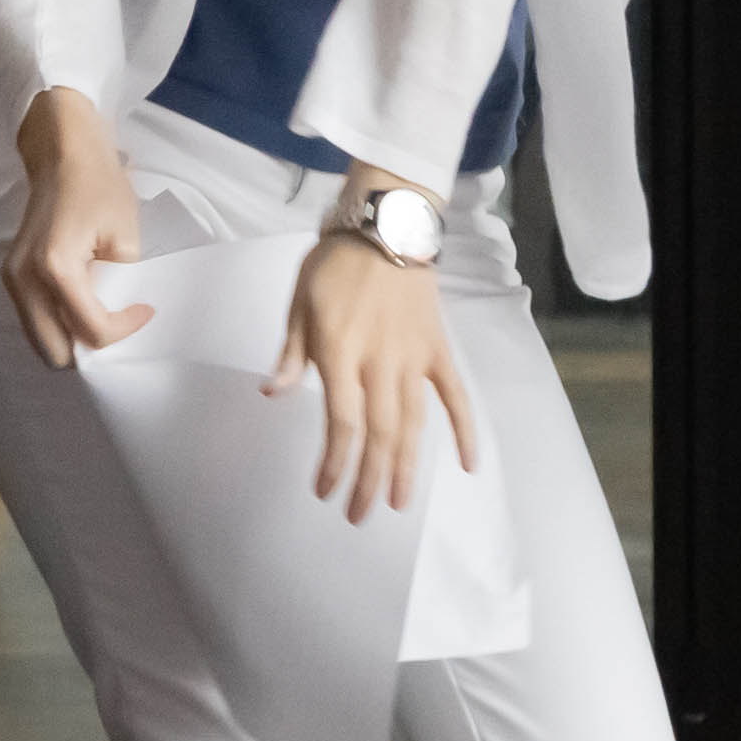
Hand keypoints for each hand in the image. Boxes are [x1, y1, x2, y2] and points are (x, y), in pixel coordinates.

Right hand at [2, 87, 153, 366]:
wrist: (62, 153)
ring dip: (72, 338)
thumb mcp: (125, 237)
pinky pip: (34, 320)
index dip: (124, 329)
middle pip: (55, 353)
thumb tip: (116, 314)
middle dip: (90, 347)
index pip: (91, 330)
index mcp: (55, 268)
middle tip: (116, 321)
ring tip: (101, 313)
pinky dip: (59, 323)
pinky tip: (81, 301)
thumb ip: (120, 284)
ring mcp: (12, 280)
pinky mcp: (11, 275)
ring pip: (41, 341)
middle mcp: (25, 281)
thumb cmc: (99, 186)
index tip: (144, 308)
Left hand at [265, 209, 480, 524]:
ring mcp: (414, 358)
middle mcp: (380, 362)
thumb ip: (291, 351)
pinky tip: (468, 464)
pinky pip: (455, 396)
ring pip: (413, 424)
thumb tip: (272, 392)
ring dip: (407, 467)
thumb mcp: (300, 300)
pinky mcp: (437, 349)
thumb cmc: (334, 262)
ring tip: (399, 503)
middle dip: (369, 479)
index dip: (334, 462)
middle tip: (360, 515)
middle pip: (379, 434)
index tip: (325, 491)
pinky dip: (464, 430)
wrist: (387, 224)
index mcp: (340, 351)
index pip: (340, 422)